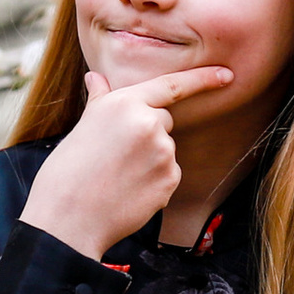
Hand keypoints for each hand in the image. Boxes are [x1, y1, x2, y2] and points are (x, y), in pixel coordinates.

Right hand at [19, 64, 231, 258]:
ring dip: (150, 160)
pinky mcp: (170, 181)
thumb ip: (100, 100)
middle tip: (115, 156)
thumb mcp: (82, 127)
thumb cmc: (67, 172)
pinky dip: (153, 182)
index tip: (226, 75)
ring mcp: (163, 153)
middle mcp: (149, 123)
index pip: (172, 85)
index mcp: (125, 103)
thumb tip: (96, 77)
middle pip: (164, 120)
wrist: (68, 218)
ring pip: (166, 150)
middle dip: (147, 133)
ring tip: (117, 176)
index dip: (203, 78)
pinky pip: (169, 175)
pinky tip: (128, 191)